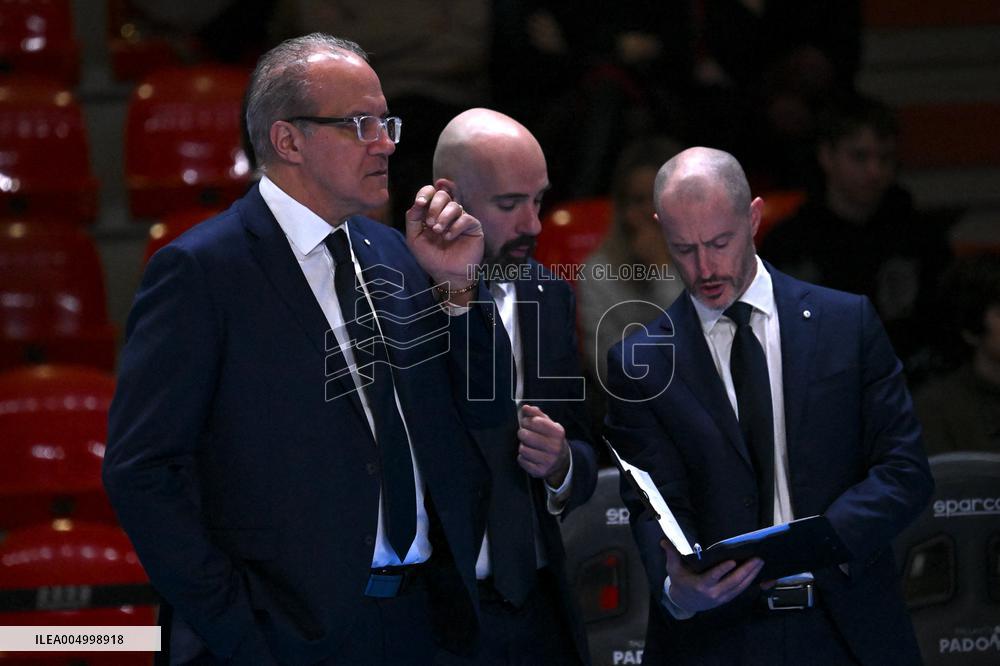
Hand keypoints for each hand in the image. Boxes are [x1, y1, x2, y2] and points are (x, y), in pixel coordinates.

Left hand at [405, 185, 483, 304]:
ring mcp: (461, 218)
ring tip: (438, 232)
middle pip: (443, 195)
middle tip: (430, 224)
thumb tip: (418, 202)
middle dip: (434, 207)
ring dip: (444, 218)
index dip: (425, 193)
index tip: (419, 203)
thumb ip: (412, 218)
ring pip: (455, 205)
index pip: (431, 192)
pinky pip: (465, 218)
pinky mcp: (473, 227)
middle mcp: (447, 213)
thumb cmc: (430, 257)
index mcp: (432, 212)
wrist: (446, 274)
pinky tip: (449, 237)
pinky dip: (455, 227)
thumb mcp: (414, 238)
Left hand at [516, 404, 570, 486]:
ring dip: (522, 446)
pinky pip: (522, 461)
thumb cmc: (551, 439)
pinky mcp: (540, 471)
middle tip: (525, 434)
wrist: (562, 462)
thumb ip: (536, 414)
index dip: (527, 421)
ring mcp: (548, 461)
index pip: (535, 421)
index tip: (526, 423)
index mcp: (558, 432)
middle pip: (525, 435)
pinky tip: (529, 456)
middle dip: (522, 433)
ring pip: (522, 449)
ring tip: (528, 446)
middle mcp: (555, 447)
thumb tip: (525, 407)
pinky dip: (522, 457)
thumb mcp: (548, 424)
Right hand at [660, 539, 762, 612]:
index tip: (733, 561)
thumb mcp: (673, 568)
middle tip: (757, 559)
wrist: (683, 602)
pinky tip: (756, 573)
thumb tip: (664, 540)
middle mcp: (713, 593)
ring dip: (751, 575)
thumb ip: (671, 554)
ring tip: (760, 563)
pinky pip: (740, 590)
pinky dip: (749, 581)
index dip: (723, 570)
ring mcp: (721, 597)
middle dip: (746, 570)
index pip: (714, 577)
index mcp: (700, 585)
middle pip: (733, 582)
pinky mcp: (726, 599)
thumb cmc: (680, 581)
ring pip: (739, 587)